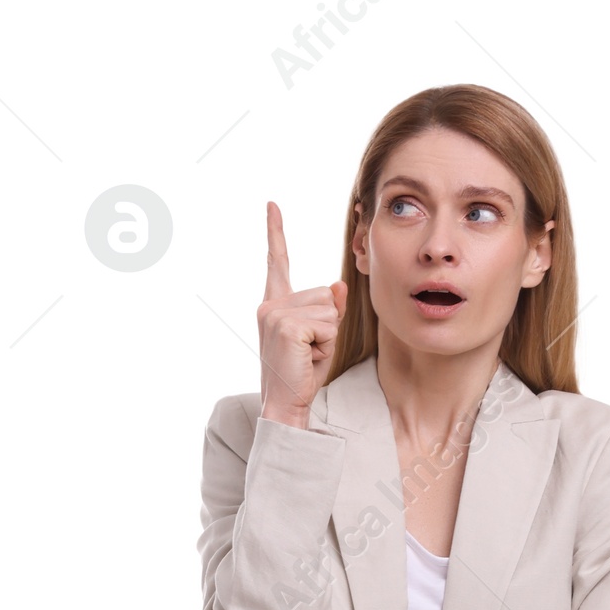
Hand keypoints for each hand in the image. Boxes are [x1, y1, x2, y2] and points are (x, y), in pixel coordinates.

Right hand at [258, 201, 346, 428]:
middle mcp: (270, 304)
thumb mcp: (320, 336)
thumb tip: (338, 286)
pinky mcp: (287, 325)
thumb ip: (328, 309)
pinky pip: (327, 323)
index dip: (275, 232)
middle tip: (308, 351)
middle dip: (327, 325)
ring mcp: (276, 313)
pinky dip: (325, 344)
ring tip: (307, 355)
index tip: (272, 205)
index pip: (277, 262)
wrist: (284, 404)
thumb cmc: (302, 374)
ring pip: (329, 309)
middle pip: (323, 294)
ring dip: (327, 336)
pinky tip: (307, 358)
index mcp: (273, 303)